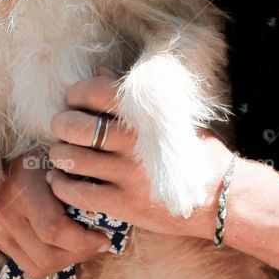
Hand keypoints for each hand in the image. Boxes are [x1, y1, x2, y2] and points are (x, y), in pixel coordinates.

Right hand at [0, 149, 112, 278]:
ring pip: (38, 266)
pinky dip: (50, 261)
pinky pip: (27, 264)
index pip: (53, 230)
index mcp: (23, 185)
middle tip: (97, 244)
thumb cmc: (40, 154)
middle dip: (78, 254)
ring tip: (82, 245)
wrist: (0, 156)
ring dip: (66, 261)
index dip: (83, 242)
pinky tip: (63, 246)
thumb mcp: (59, 160)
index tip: (104, 238)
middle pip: (47, 255)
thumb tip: (107, 217)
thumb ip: (77, 186)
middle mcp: (4, 211)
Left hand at [47, 69, 234, 240]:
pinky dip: (62, 185)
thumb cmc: (195, 150)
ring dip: (59, 153)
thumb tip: (99, 72)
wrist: (220, 198)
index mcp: (147, 116)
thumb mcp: (172, 118)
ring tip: (59, 151)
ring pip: (74, 160)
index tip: (74, 97)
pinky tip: (59, 179)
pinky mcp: (125, 205)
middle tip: (60, 124)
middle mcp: (135, 144)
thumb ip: (134, 98)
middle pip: (78, 127)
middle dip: (61, 123)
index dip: (78, 92)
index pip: (98, 93)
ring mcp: (128, 176)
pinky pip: (79, 193)